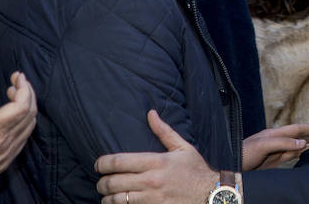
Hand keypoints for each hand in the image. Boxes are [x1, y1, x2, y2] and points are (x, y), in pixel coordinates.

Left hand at [96, 110, 213, 203]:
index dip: (103, 163)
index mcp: (156, 162)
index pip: (119, 162)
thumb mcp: (183, 148)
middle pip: (113, 182)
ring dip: (107, 198)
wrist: (210, 195)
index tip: (98, 165)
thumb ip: (164, 131)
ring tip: (107, 196)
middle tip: (101, 182)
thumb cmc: (196, 170)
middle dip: (101, 183)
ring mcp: (151, 199)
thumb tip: (151, 113)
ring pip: (117, 200)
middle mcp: (151, 181)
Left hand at [242, 124, 308, 169]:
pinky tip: (303, 154)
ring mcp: (275, 152)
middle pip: (296, 137)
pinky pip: (289, 156)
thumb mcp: (263, 146)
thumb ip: (283, 142)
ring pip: (294, 147)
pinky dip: (298, 154)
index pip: (295, 129)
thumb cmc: (243, 154)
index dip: (308, 127)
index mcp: (273, 134)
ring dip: (305, 145)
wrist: (231, 168)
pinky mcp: (273, 162)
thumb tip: (302, 143)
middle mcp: (276, 141)